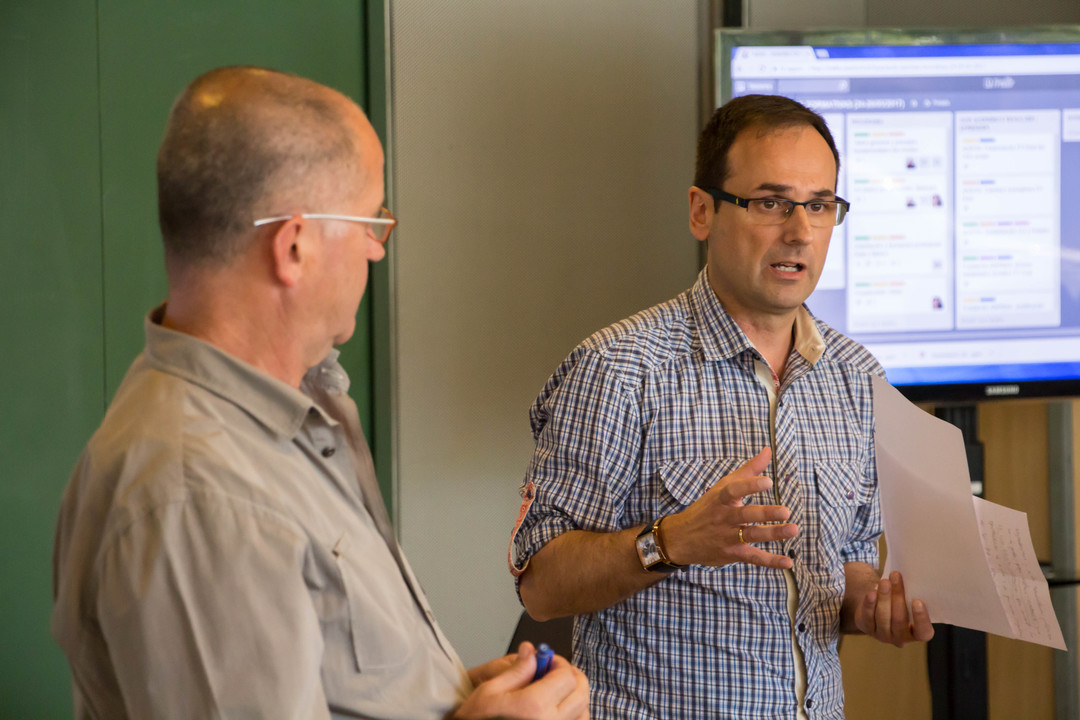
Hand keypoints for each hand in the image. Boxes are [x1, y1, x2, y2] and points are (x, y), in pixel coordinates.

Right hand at [454, 643, 588, 719]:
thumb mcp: (489, 691)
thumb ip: (516, 670)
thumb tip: (532, 651)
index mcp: (534, 706)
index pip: (565, 676)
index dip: (558, 663)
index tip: (548, 660)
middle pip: (581, 693)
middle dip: (572, 677)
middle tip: (557, 671)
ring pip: (584, 713)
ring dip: (576, 698)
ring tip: (559, 691)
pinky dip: (575, 716)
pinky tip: (560, 711)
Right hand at [661, 447, 797, 569]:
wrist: (680, 538)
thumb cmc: (706, 508)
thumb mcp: (723, 487)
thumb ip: (749, 470)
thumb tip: (768, 451)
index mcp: (721, 499)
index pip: (734, 490)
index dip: (750, 485)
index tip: (768, 481)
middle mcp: (724, 518)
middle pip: (746, 515)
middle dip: (766, 513)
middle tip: (785, 511)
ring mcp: (728, 537)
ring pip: (752, 535)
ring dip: (773, 534)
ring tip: (793, 529)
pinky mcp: (733, 553)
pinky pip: (753, 558)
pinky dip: (770, 561)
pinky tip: (788, 562)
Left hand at [855, 571, 933, 646]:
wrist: (878, 605)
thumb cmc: (899, 601)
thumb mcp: (908, 601)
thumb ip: (911, 596)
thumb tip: (911, 578)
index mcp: (917, 634)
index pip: (923, 632)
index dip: (921, 618)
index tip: (917, 601)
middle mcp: (901, 639)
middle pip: (899, 620)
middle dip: (898, 597)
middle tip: (896, 577)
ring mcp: (883, 636)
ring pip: (883, 617)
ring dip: (884, 597)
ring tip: (884, 581)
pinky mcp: (867, 629)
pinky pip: (868, 617)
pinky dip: (870, 604)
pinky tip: (871, 593)